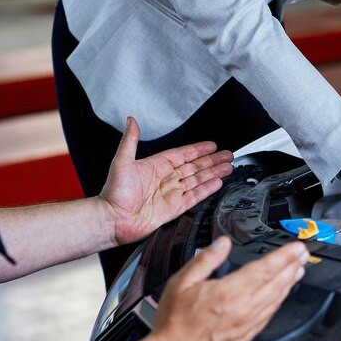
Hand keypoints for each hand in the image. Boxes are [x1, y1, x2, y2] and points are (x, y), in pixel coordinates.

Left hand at [100, 116, 233, 245]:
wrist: (113, 219)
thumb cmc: (114, 193)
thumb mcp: (122, 161)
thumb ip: (130, 140)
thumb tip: (131, 121)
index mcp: (155, 166)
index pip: (182, 155)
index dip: (198, 150)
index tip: (211, 145)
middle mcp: (165, 179)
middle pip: (194, 167)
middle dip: (212, 160)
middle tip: (227, 155)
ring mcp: (171, 194)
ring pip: (198, 180)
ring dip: (213, 173)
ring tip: (228, 167)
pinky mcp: (174, 208)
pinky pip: (194, 197)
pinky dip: (207, 190)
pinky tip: (217, 183)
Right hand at [151, 236, 307, 340]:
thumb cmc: (174, 323)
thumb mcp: (181, 283)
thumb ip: (205, 259)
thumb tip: (223, 243)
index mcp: (229, 292)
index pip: (264, 269)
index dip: (284, 257)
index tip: (296, 248)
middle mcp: (243, 309)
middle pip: (276, 283)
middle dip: (292, 266)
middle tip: (303, 255)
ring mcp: (247, 325)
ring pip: (276, 300)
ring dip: (289, 283)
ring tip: (298, 271)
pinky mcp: (246, 338)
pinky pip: (269, 316)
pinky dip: (279, 302)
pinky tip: (281, 296)